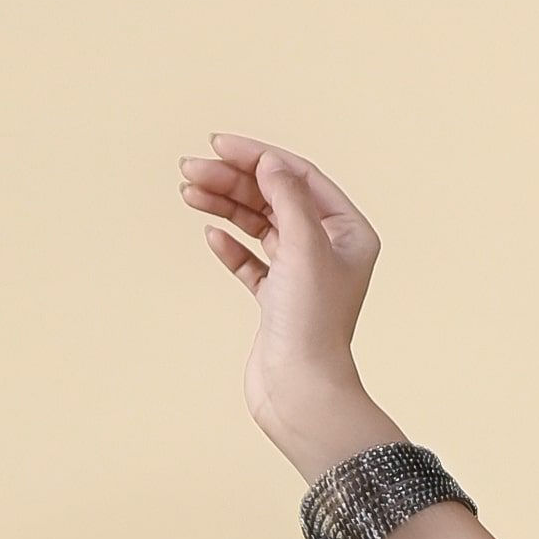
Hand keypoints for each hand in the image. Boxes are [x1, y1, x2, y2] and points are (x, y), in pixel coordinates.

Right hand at [178, 133, 396, 479]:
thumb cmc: (312, 323)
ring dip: (224, 206)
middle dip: (233, 181)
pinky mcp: (278, 303)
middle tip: (190, 169)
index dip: (259, 157)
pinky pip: (251, 262)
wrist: (300, 392)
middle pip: (275, 199)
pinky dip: (231, 246)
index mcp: (350, 233)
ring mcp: (302, 277)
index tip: (220, 145)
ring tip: (189, 192)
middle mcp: (330, 252)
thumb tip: (269, 161)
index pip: (300, 177)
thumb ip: (287, 197)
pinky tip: (211, 234)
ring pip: (259, 227)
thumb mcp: (304, 247)